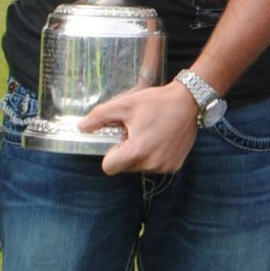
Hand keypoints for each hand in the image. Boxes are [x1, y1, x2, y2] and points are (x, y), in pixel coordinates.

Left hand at [78, 82, 198, 174]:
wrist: (188, 102)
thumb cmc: (155, 102)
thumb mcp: (124, 105)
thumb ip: (100, 116)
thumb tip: (81, 127)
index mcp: (137, 151)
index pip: (109, 167)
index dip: (109, 153)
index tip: (116, 139)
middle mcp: (152, 164)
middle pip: (124, 167)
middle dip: (124, 152)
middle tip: (132, 131)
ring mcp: (165, 167)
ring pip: (139, 167)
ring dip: (138, 154)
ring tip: (147, 133)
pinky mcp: (175, 166)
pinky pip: (154, 166)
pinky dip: (152, 155)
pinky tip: (158, 138)